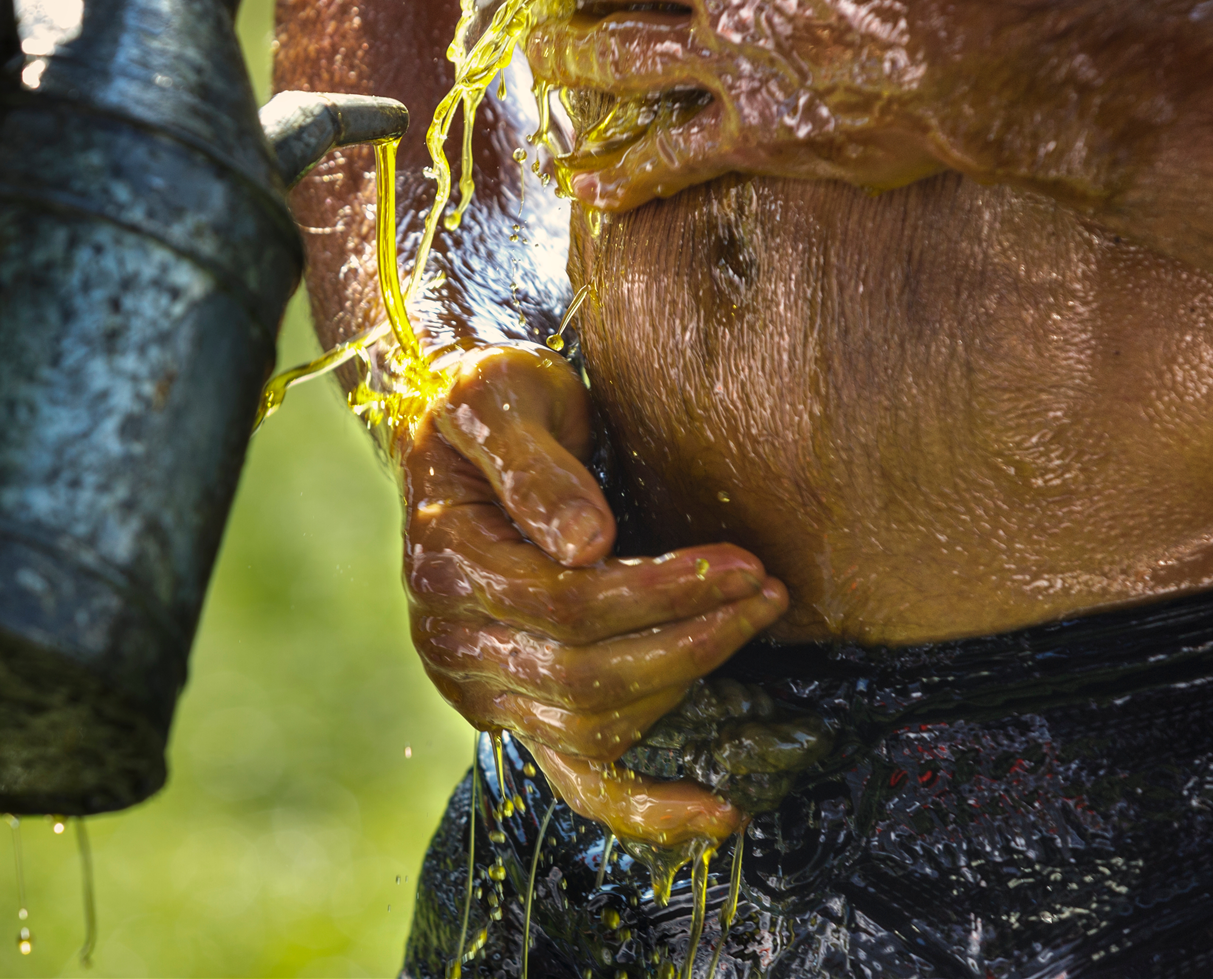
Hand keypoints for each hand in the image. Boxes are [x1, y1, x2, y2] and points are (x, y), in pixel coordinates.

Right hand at [401, 344, 788, 847]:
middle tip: (768, 590)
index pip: (566, 604)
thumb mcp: (501, 397)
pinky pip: (579, 782)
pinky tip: (720, 814)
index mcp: (444, 565)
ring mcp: (484, 689)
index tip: (740, 562)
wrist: (463, 434)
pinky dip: (647, 810)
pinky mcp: (519, 713)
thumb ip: (535, 467)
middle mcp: (452, 643)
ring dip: (685, 685)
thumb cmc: (491, 403)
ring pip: (593, 728)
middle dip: (690, 637)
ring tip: (753, 625)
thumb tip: (586, 543)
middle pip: (585, 675)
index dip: (661, 592)